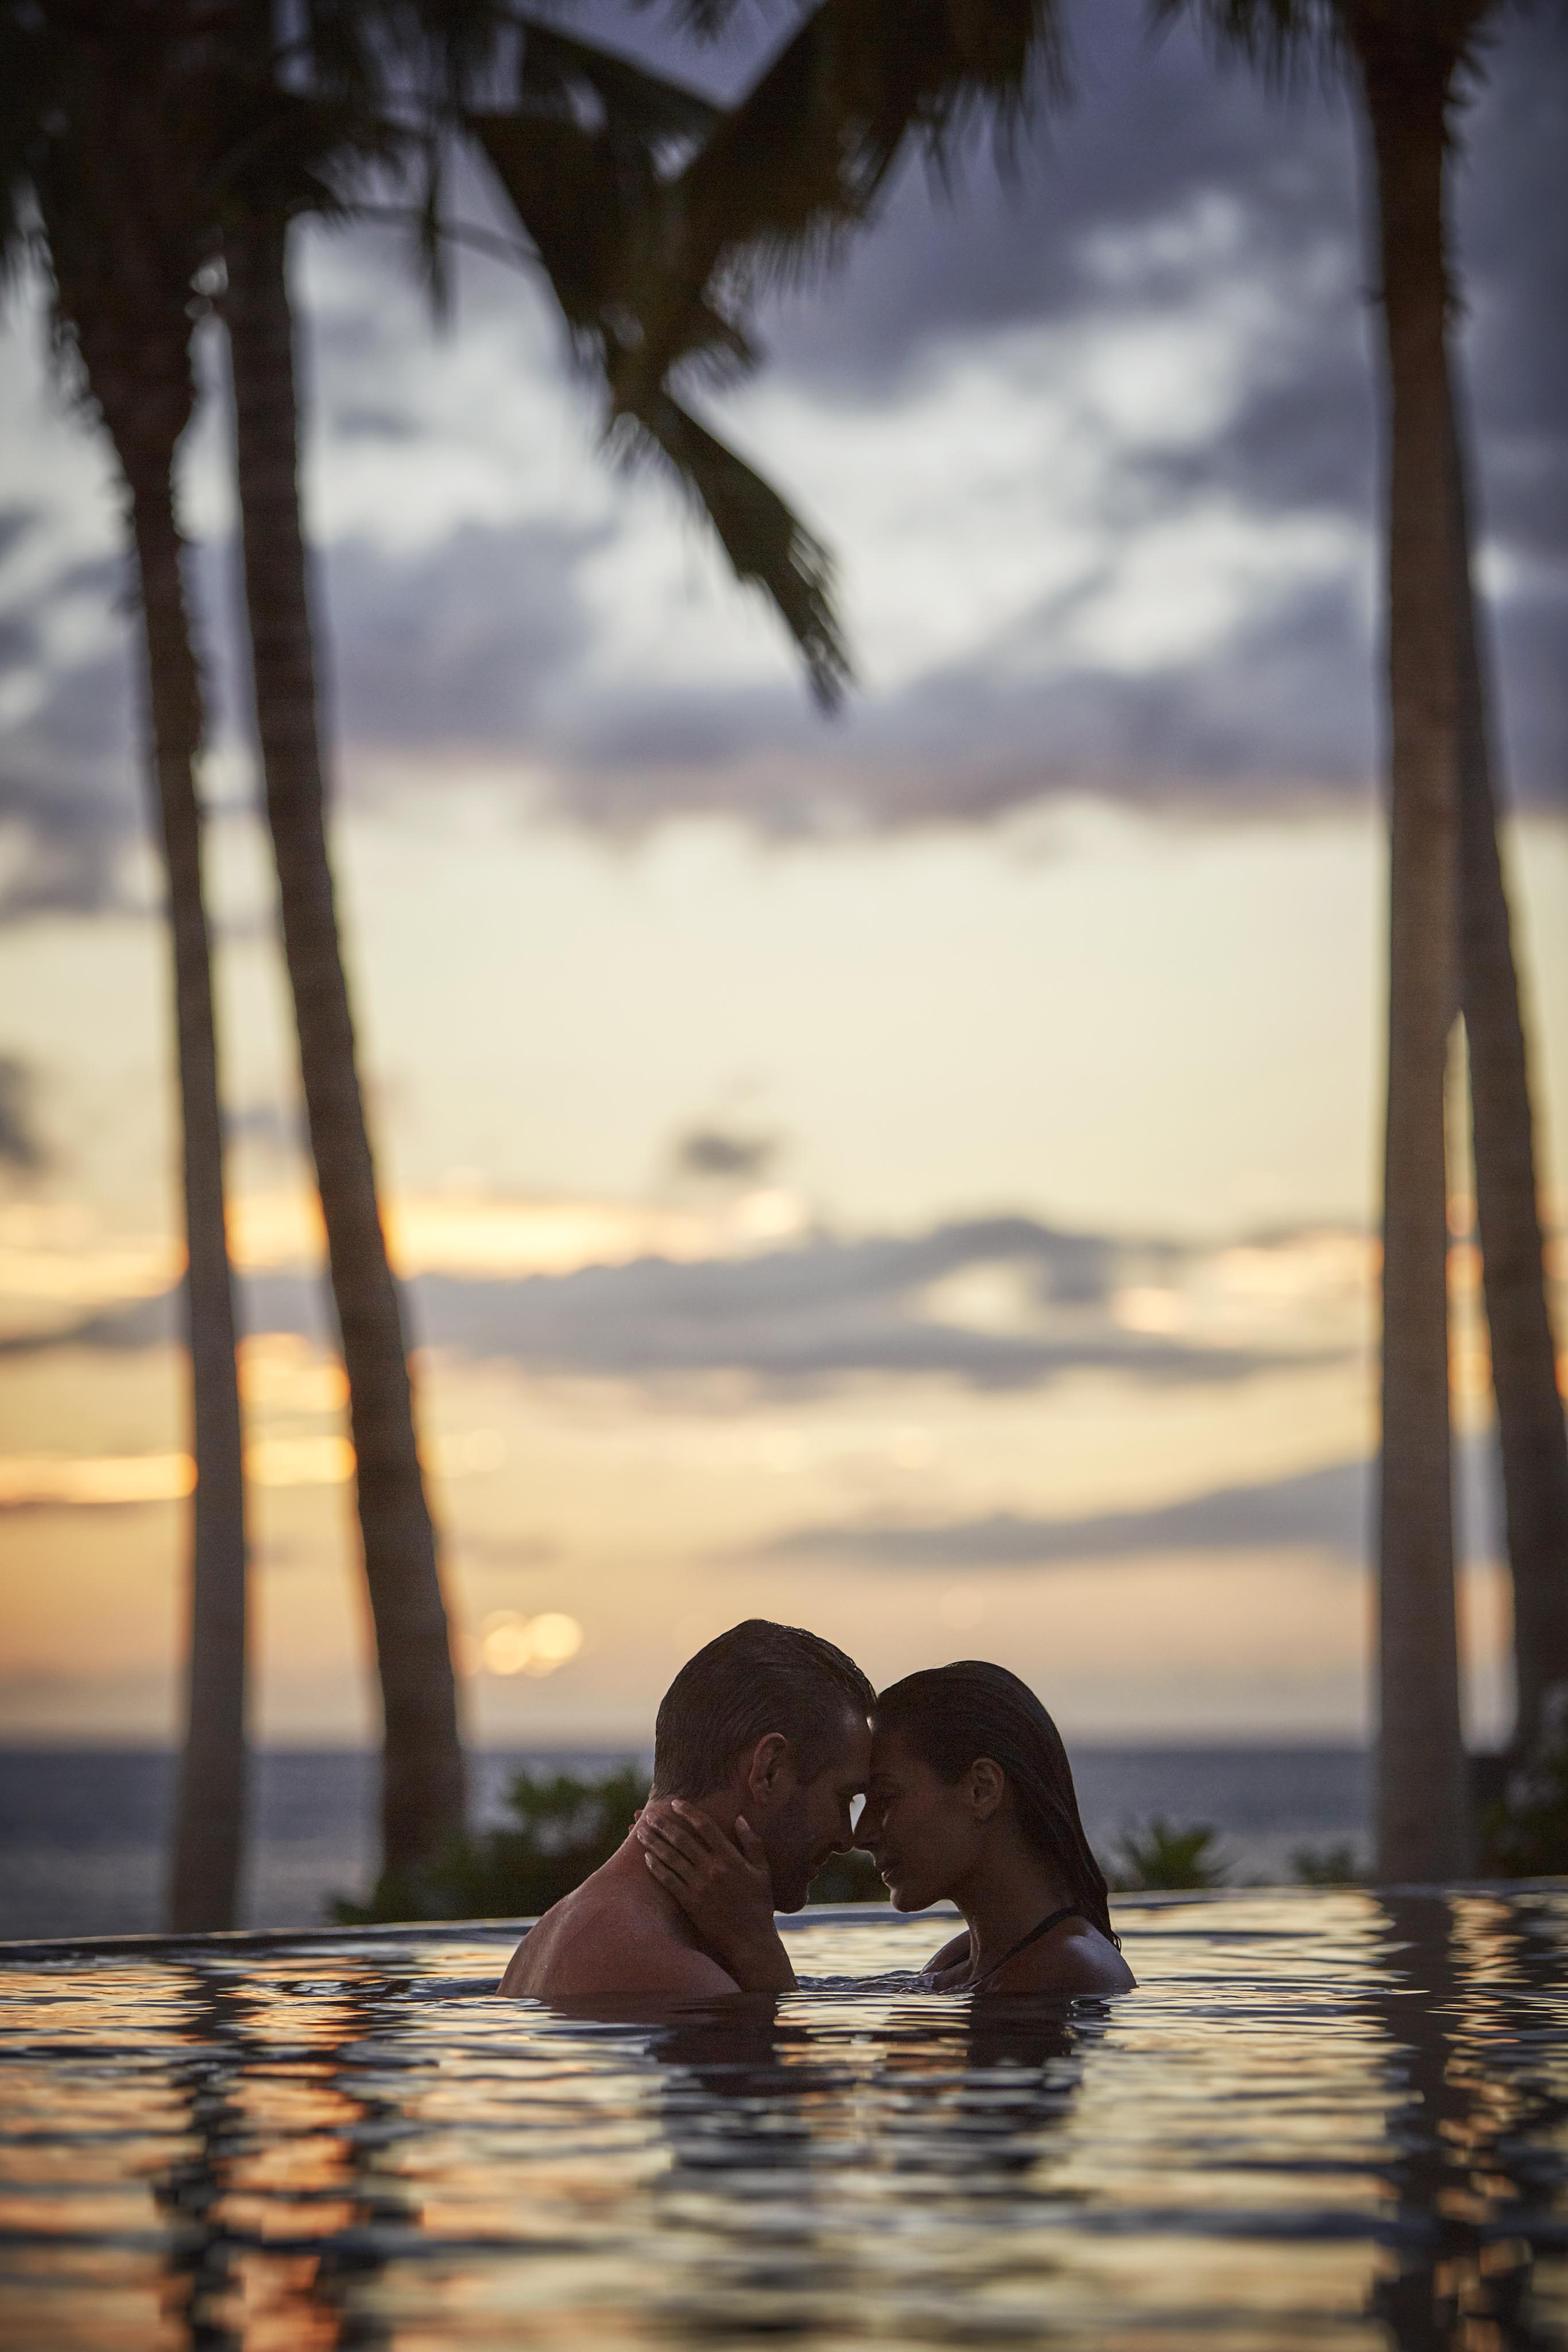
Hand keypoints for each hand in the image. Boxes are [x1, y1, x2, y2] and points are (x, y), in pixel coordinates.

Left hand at [635, 1801, 795, 1992]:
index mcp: (731, 1858)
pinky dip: (656, 1868)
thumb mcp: (763, 1871)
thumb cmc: (759, 1904)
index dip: (689, 1812)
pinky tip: (646, 1858)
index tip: (675, 1803)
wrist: (751, 1940)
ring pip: (671, 1858)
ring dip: (654, 1843)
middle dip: (664, 1824)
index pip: (706, 1826)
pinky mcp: (689, 1903)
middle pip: (682, 1839)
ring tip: (641, 1832)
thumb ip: (752, 1842)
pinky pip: (668, 1881)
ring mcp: (699, 1886)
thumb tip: (740, 1819)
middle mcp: (713, 1869)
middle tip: (650, 1815)